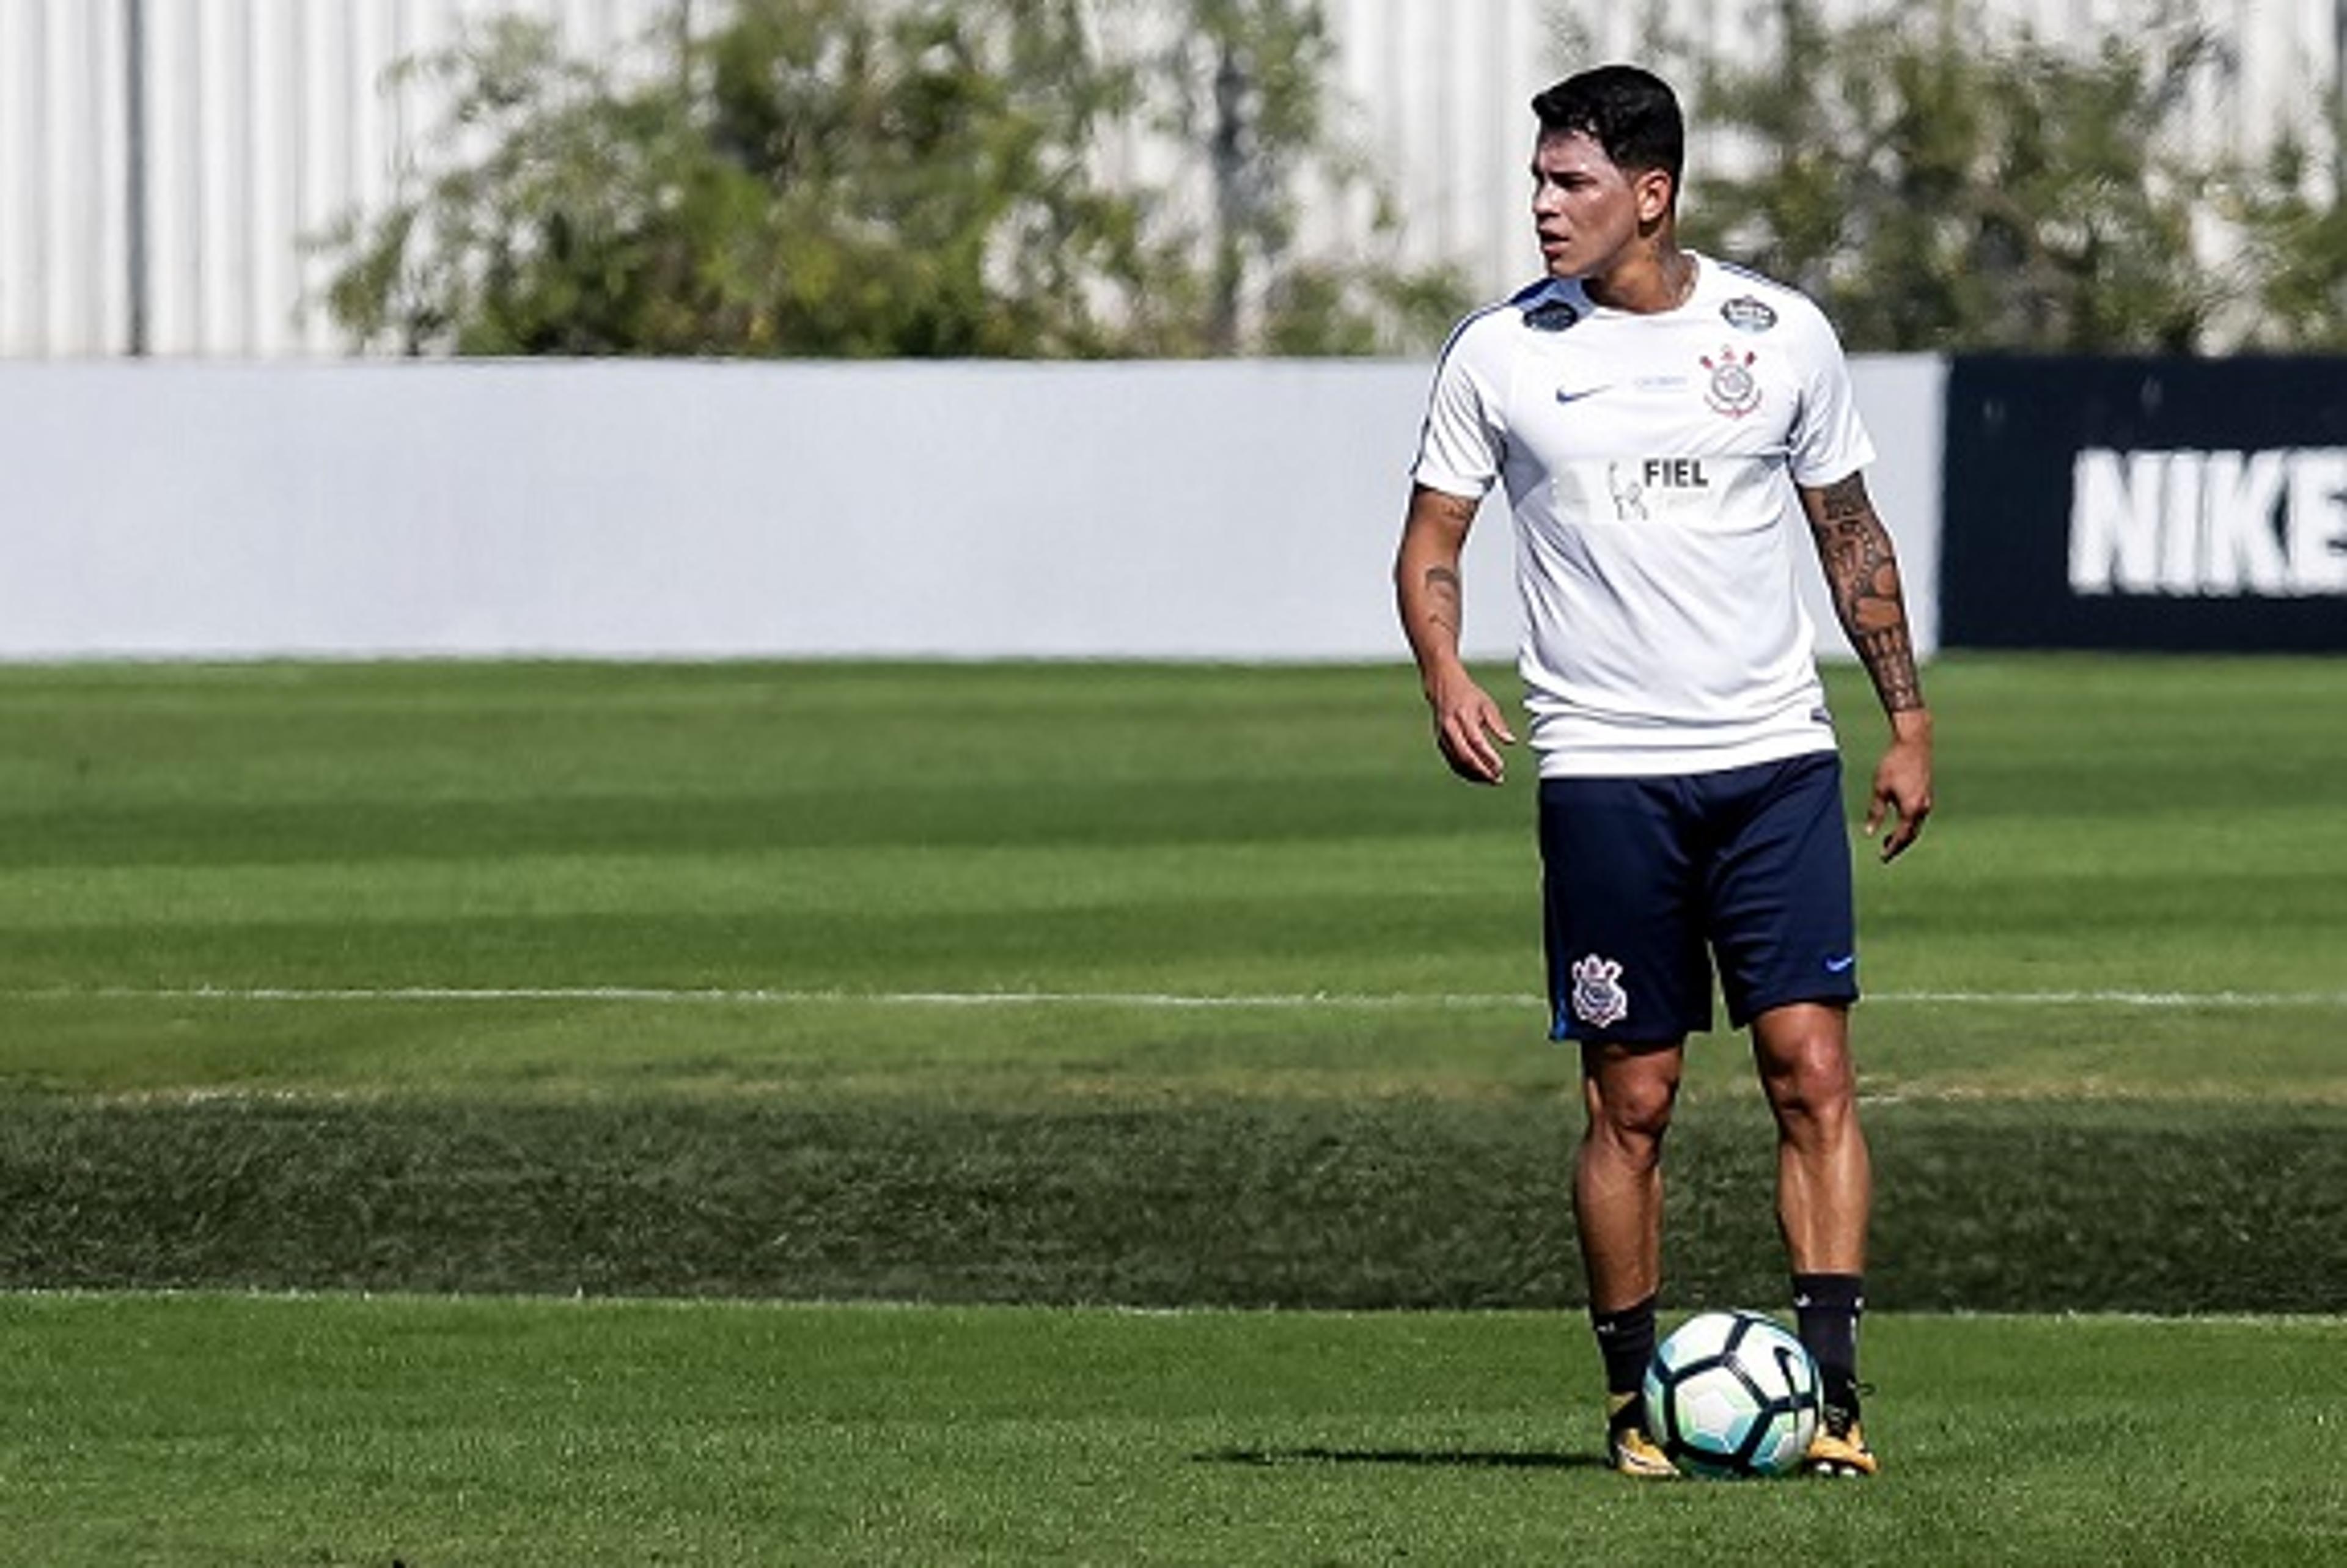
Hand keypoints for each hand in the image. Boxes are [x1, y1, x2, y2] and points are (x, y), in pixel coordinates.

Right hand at [1427, 671, 1516, 784]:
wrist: (1443, 687)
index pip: (1477, 742)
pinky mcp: (1440, 743)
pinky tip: (1478, 776)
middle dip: (1482, 771)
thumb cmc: (1469, 695)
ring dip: (1474, 775)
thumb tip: (1511, 742)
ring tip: (1491, 780)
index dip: (1489, 757)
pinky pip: (1452, 762)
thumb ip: (1498, 724)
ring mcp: (1443, 737)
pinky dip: (1465, 772)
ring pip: (1457, 763)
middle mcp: (1451, 728)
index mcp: (1464, 716)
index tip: (1501, 767)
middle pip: (1465, 756)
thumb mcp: (1487, 704)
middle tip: (1497, 779)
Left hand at [1865, 716, 1932, 861]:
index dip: (1892, 849)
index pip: (1902, 837)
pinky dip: (1910, 823)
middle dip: (1899, 845)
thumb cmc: (1894, 764)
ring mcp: (1927, 800)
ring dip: (1905, 834)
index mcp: (1911, 809)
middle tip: (1886, 853)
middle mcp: (1923, 807)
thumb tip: (1869, 832)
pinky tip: (1901, 821)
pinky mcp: (1927, 793)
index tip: (1883, 858)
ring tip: (1890, 840)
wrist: (1914, 743)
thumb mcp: (1880, 789)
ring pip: (1917, 825)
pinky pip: (1919, 815)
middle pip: (1912, 834)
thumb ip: (1876, 812)